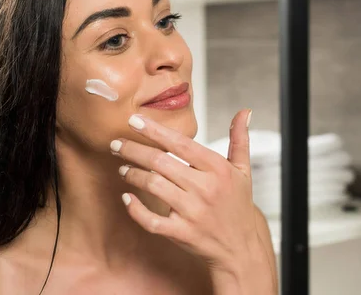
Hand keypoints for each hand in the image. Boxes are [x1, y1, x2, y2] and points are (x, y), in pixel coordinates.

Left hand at [110, 109, 275, 293]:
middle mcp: (205, 188)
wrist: (241, 248)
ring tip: (122, 168)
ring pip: (153, 186)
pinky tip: (127, 198)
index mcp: (218, 169)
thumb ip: (239, 139)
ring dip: (133, 174)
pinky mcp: (181, 233)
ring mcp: (192, 212)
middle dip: (133, 150)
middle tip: (116, 144)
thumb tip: (244, 111)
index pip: (181, 143)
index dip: (155, 131)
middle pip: (160, 162)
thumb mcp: (243, 170)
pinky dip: (135, 209)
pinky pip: (151, 220)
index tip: (134, 121)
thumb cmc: (238, 205)